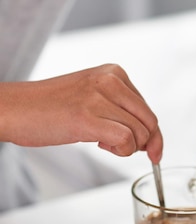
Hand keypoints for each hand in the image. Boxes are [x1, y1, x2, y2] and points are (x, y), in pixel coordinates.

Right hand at [0, 64, 162, 162]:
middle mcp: (110, 80)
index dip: (152, 135)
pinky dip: (120, 150)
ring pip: (139, 133)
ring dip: (127, 148)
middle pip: (149, 122)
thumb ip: (120, 109)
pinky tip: (100, 145)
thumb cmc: (51, 107)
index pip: (148, 109)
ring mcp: (98, 98)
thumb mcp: (93, 97)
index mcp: (114, 72)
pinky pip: (126, 140)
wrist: (15, 109)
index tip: (152, 151)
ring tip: (102, 143)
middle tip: (121, 149)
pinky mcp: (87, 117)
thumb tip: (149, 137)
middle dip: (144, 144)